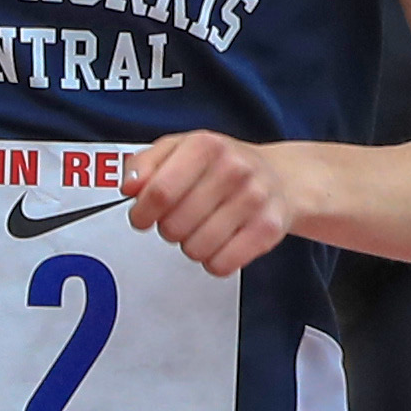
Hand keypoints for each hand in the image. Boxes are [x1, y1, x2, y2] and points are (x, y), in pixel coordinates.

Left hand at [121, 131, 309, 275]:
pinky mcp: (269, 228)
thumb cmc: (222, 165)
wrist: (281, 176)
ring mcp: (254, 198)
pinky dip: (214, 261)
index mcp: (205, 146)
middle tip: (181, 218)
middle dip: (168, 229)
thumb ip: (143, 165)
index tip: (142, 217)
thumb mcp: (178, 149)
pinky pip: (222, 264)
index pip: (158, 192)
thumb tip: (129, 186)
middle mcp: (233, 169)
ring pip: (195, 249)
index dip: (142, 213)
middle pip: (173, 225)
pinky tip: (221, 242)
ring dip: (191, 246)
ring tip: (203, 227)